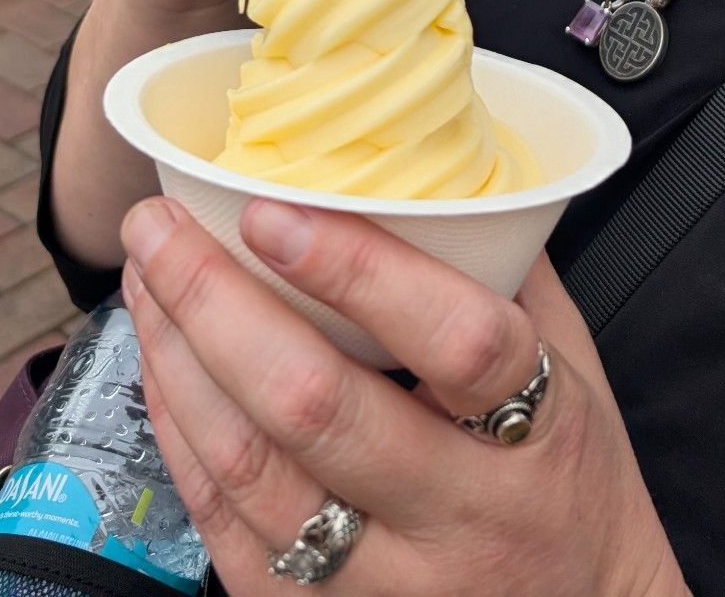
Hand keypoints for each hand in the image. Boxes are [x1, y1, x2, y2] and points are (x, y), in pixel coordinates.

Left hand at [122, 199, 686, 596]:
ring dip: (180, 364)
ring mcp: (394, 584)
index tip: (276, 210)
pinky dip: (183, 441)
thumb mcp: (577, 369)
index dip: (361, 272)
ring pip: (255, 474)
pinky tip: (164, 371)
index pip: (459, 342)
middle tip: (162, 227)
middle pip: (320, 409)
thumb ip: (507, 272)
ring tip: (147, 280)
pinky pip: (229, 535)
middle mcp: (466, 516)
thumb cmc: (576, 482)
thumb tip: (429, 168)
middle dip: (218, 304)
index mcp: (543, 433)